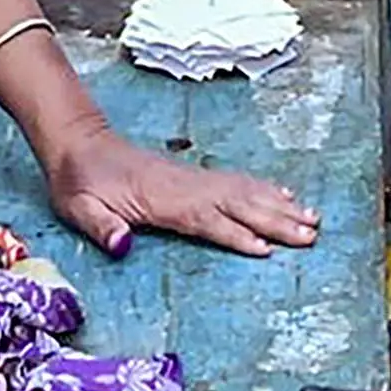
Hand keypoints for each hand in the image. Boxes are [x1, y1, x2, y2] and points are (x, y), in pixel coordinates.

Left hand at [36, 123, 322, 259]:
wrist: (79, 143)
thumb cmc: (79, 181)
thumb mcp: (78, 207)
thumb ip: (101, 227)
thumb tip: (121, 246)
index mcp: (159, 197)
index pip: (205, 218)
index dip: (235, 233)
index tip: (267, 248)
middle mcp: (184, 185)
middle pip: (237, 203)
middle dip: (275, 220)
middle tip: (310, 235)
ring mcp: (193, 178)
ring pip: (244, 191)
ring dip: (279, 205)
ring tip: (312, 219)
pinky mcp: (194, 177)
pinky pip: (236, 182)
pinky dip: (264, 189)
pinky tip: (285, 197)